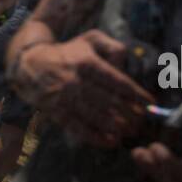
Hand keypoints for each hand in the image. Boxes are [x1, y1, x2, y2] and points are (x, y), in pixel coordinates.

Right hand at [15, 30, 152, 146]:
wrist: (31, 64)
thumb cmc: (68, 53)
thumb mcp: (90, 39)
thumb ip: (112, 46)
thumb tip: (125, 63)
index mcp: (87, 62)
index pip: (118, 82)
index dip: (137, 94)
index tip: (150, 104)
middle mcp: (76, 81)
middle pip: (110, 102)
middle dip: (131, 114)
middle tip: (144, 122)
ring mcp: (65, 98)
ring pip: (96, 116)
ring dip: (117, 127)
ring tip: (132, 132)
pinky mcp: (56, 112)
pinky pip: (78, 128)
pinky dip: (96, 137)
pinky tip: (111, 142)